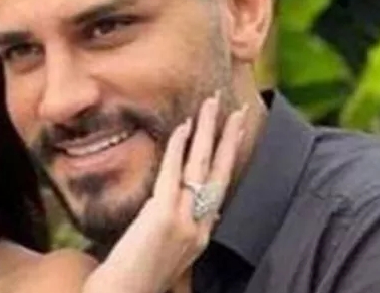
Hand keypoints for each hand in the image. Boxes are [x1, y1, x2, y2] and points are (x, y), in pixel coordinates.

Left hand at [83, 92, 248, 292]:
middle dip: (229, 137)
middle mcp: (200, 225)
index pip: (221, 186)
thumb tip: (211, 211)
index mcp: (204, 234)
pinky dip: (178, 147)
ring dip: (207, 131)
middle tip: (239, 109)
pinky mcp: (163, 216)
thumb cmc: (140, 275)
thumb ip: (191, 229)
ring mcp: (184, 221)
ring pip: (200, 166)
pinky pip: (173, 173)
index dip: (229, 156)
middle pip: (220, 172)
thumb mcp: (176, 253)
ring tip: (212, 104)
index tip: (235, 133)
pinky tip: (182, 126)